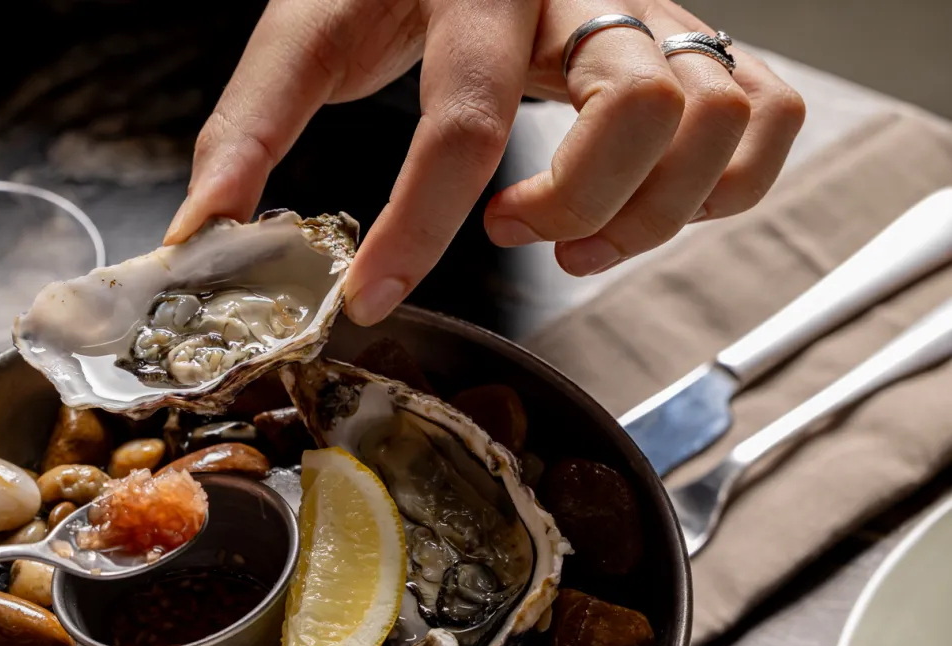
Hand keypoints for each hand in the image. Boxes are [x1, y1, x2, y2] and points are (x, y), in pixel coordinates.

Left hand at [166, 0, 805, 323]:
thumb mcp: (307, 30)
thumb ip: (249, 129)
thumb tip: (199, 238)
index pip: (466, 117)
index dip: (420, 225)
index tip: (372, 296)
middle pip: (643, 102)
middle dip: (576, 203)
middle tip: (508, 234)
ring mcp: (647, 9)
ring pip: (717, 111)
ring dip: (652, 209)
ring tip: (566, 240)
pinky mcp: (687, 39)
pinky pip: (766, 111)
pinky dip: (726, 185)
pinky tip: (647, 211)